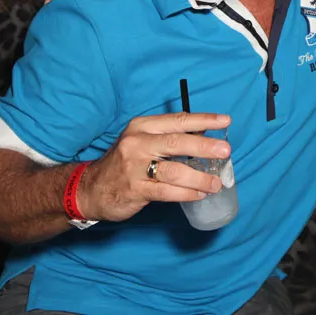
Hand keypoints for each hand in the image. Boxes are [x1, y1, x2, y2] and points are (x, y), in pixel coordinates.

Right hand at [76, 112, 231, 221]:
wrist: (90, 188)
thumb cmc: (124, 162)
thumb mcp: (141, 141)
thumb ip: (167, 137)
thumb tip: (204, 138)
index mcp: (142, 126)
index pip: (178, 120)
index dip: (204, 120)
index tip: (225, 121)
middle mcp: (137, 143)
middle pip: (177, 142)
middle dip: (205, 147)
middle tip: (226, 151)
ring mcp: (135, 167)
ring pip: (174, 170)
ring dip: (199, 177)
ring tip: (216, 183)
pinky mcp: (135, 189)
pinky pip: (167, 191)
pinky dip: (187, 193)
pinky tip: (199, 194)